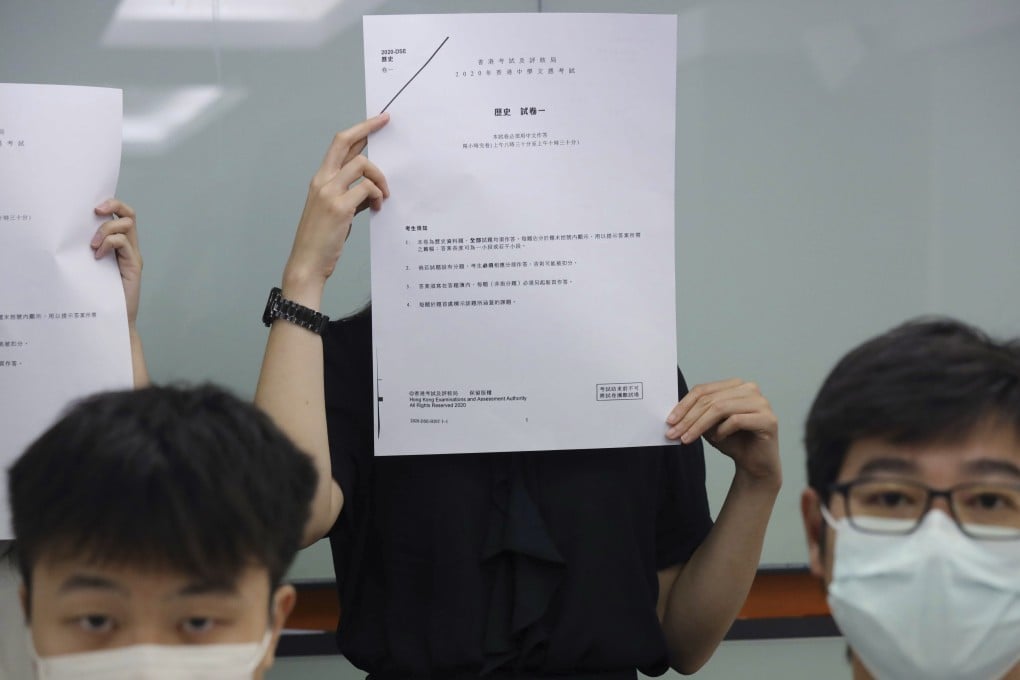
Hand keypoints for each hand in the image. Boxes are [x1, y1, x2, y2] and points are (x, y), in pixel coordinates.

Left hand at [92, 198, 141, 325]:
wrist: (112, 318)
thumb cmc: (98, 295)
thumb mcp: (89, 266)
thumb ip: (88, 250)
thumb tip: (69, 233)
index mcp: (120, 245)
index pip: (122, 215)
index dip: (112, 204)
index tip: (94, 207)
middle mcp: (129, 247)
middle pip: (129, 214)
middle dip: (113, 205)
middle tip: (96, 212)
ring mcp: (132, 256)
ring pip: (126, 225)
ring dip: (106, 229)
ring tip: (94, 245)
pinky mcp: (133, 265)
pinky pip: (123, 243)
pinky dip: (109, 244)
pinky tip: (98, 256)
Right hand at [284, 114, 390, 289]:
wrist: (307, 263)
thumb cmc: (321, 240)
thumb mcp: (336, 211)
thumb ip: (351, 195)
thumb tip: (371, 188)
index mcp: (320, 180)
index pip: (339, 145)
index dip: (358, 130)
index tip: (376, 121)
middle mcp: (322, 181)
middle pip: (344, 142)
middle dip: (367, 128)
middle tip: (385, 122)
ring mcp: (329, 192)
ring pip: (362, 165)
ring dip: (379, 178)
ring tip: (383, 196)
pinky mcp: (340, 207)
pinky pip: (367, 189)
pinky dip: (377, 196)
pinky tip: (378, 207)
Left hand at [665, 379, 779, 484]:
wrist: (755, 464)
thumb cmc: (733, 442)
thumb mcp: (709, 425)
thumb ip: (696, 415)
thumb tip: (674, 415)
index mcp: (735, 385)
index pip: (703, 390)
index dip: (684, 405)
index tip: (670, 421)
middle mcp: (750, 389)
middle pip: (710, 399)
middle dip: (688, 418)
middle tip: (673, 433)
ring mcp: (761, 403)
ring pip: (721, 408)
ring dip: (700, 425)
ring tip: (688, 439)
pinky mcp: (768, 419)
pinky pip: (736, 420)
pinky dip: (722, 431)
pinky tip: (717, 439)